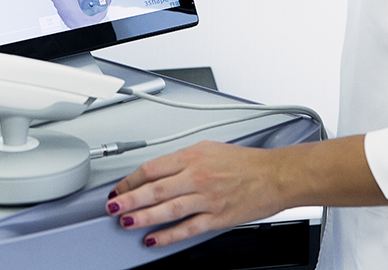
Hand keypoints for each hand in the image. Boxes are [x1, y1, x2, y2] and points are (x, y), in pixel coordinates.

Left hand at [105, 141, 285, 246]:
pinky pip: (187, 228)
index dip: (130, 180)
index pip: (152, 168)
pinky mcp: (217, 218)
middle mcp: (197, 177)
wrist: (275, 175)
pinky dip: (168, 235)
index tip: (119, 188)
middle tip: (112, 206)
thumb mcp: (207, 148)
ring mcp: (206, 199)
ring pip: (167, 209)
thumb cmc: (244, 161)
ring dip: (143, 217)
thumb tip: (157, 171)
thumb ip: (181, 160)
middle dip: (128, 199)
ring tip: (125, 221)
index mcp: (192, 157)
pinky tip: (153, 239)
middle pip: (154, 189)